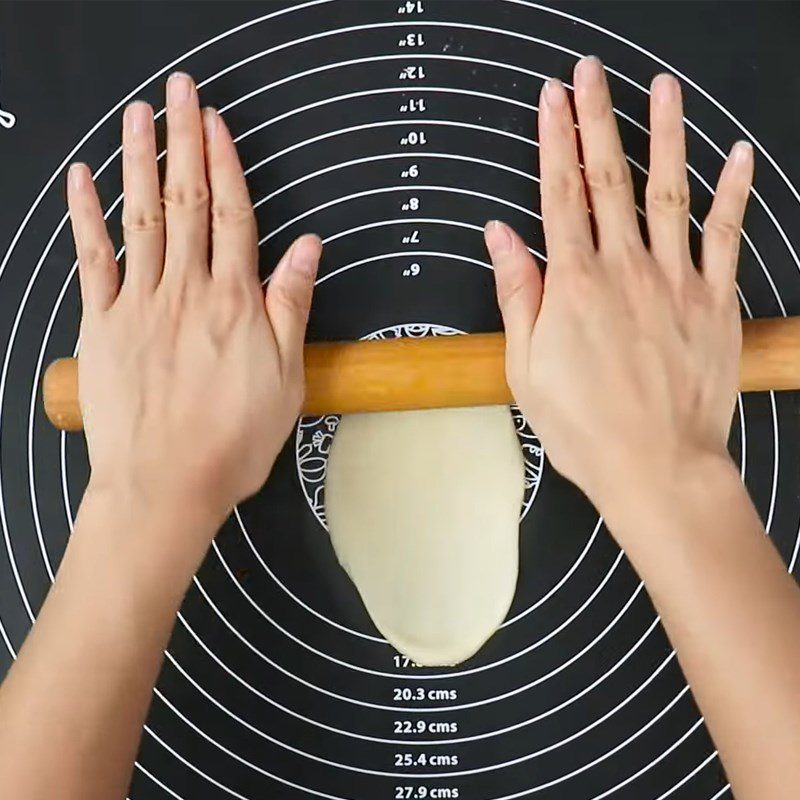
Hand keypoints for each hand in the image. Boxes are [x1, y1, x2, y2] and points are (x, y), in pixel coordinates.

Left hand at [67, 72, 321, 530]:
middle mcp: (186, 291)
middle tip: (181, 92)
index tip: (218, 124)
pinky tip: (84, 179)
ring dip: (140, 161)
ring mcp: (139, 304)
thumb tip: (307, 247)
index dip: (225, 165)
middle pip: (186, 202)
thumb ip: (292, 306)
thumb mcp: (287, 378)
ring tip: (139, 115)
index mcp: (234, 302)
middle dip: (184, 141)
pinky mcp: (102, 325)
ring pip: (140, 218)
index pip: (232, 216)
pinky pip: (93, 260)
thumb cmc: (233, 439)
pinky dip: (87, 216)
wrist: (167, 485)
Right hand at [485, 57, 753, 515]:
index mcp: (575, 286)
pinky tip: (736, 154)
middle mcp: (625, 270)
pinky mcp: (713, 301)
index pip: (559, 195)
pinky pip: (725, 235)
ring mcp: (674, 281)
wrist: (655, 466)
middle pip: (609, 180)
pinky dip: (732, 192)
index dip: (553, 141)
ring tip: (660, 89)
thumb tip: (501, 236)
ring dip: (664, 135)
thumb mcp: (526, 367)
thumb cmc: (585, 426)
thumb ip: (517, 294)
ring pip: (669, 192)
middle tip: (591, 74)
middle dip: (598, 120)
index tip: (551, 99)